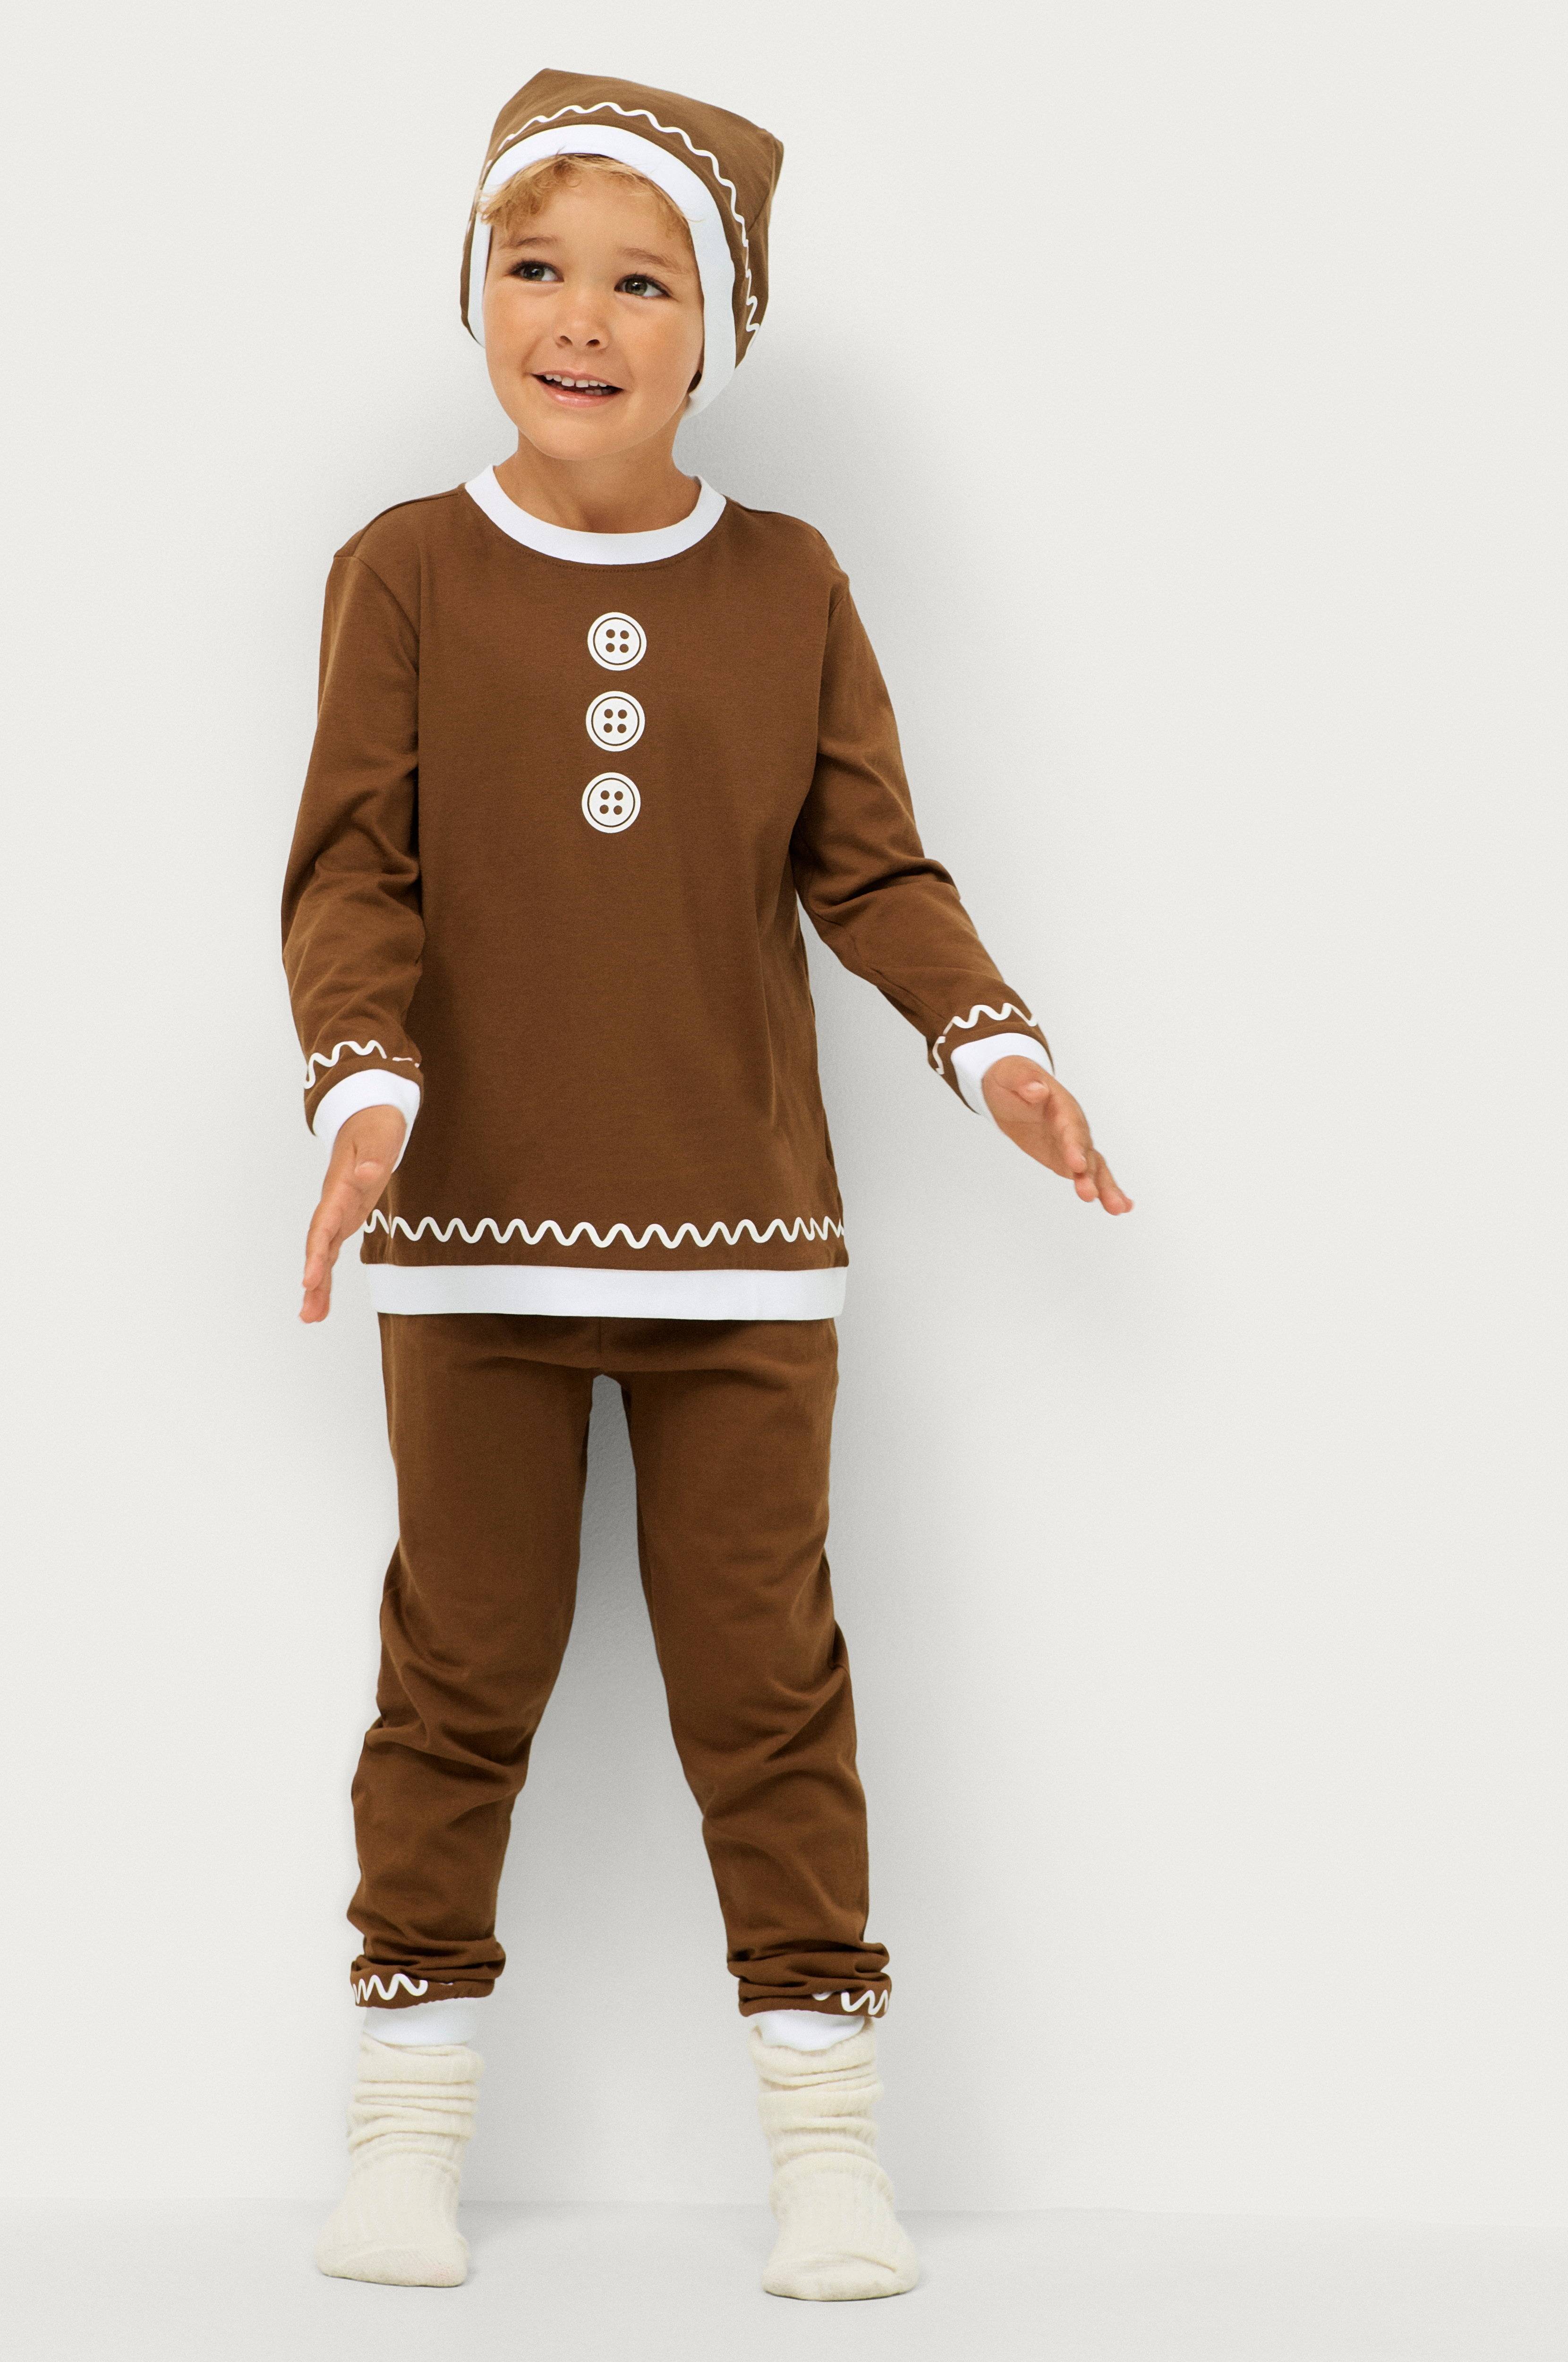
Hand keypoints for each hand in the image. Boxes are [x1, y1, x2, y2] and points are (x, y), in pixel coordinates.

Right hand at [300, 1104, 406, 1321]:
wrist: (369, 1114)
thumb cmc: (377, 1125)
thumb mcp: (381, 1136)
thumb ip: (374, 1158)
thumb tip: (368, 1175)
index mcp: (339, 1188)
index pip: (323, 1226)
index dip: (316, 1254)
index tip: (310, 1279)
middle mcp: (334, 1204)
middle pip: (318, 1247)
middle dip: (313, 1280)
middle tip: (309, 1314)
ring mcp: (338, 1213)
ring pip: (323, 1254)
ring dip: (317, 1286)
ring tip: (311, 1318)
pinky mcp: (346, 1217)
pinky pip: (332, 1251)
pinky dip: (327, 1275)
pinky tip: (322, 1300)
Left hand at [980, 1057, 1132, 1214]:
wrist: (1011, 1087)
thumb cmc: (1011, 1078)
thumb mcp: (1010, 1074)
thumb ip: (1024, 1080)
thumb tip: (1037, 1090)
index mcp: (1061, 1106)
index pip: (1070, 1127)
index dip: (1074, 1145)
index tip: (1077, 1165)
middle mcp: (1073, 1126)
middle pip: (1086, 1150)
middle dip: (1090, 1174)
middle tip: (1091, 1194)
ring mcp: (1073, 1143)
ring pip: (1093, 1166)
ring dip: (1103, 1187)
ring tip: (1116, 1208)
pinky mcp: (1068, 1158)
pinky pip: (1088, 1175)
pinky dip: (1102, 1190)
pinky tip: (1119, 1207)